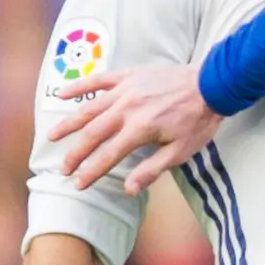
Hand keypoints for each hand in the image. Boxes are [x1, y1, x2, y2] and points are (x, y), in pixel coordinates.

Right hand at [48, 66, 222, 194]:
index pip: (108, 156)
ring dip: (69, 123)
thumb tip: (128, 189)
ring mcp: (126, 90)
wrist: (212, 85)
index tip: (78, 184)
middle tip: (62, 168)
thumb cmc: (198, 121)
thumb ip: (152, 170)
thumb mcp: (181, 152)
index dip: (91, 172)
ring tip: (52, 136)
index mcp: (140, 129)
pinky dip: (79, 86)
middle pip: (93, 134)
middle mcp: (127, 109)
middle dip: (75, 153)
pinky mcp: (129, 75)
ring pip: (89, 108)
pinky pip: (98, 79)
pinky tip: (61, 94)